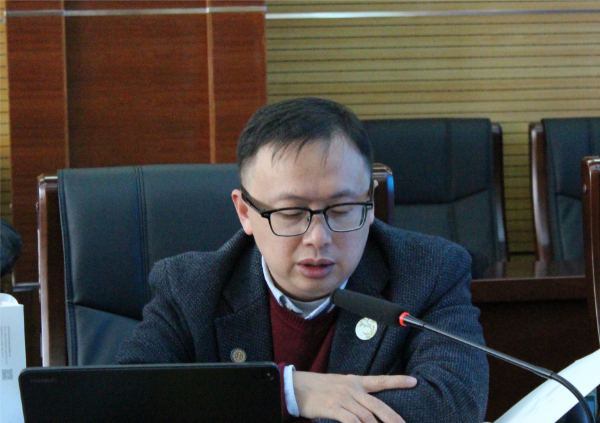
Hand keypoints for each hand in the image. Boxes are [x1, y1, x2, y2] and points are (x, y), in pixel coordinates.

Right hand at [293, 371, 416, 422]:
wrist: (296, 386)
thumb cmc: (316, 388)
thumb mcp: (338, 385)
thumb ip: (353, 394)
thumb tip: (367, 407)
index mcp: (354, 381)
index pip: (379, 380)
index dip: (397, 381)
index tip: (413, 381)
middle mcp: (351, 388)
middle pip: (378, 405)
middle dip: (393, 419)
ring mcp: (343, 398)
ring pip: (367, 417)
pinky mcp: (333, 407)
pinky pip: (351, 421)